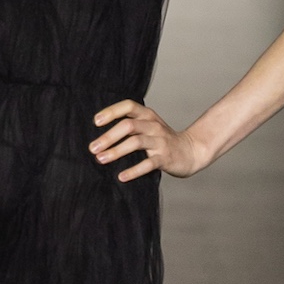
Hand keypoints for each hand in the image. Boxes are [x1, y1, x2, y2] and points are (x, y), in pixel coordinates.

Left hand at [89, 101, 205, 180]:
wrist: (191, 152)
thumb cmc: (162, 140)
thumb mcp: (148, 127)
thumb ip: (129, 126)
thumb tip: (98, 136)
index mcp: (148, 115)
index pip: (128, 106)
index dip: (111, 112)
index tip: (96, 122)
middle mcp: (153, 126)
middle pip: (129, 125)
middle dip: (109, 136)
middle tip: (93, 148)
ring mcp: (160, 141)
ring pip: (136, 142)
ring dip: (116, 151)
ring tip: (101, 159)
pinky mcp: (165, 158)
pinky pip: (148, 164)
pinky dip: (134, 171)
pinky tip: (121, 177)